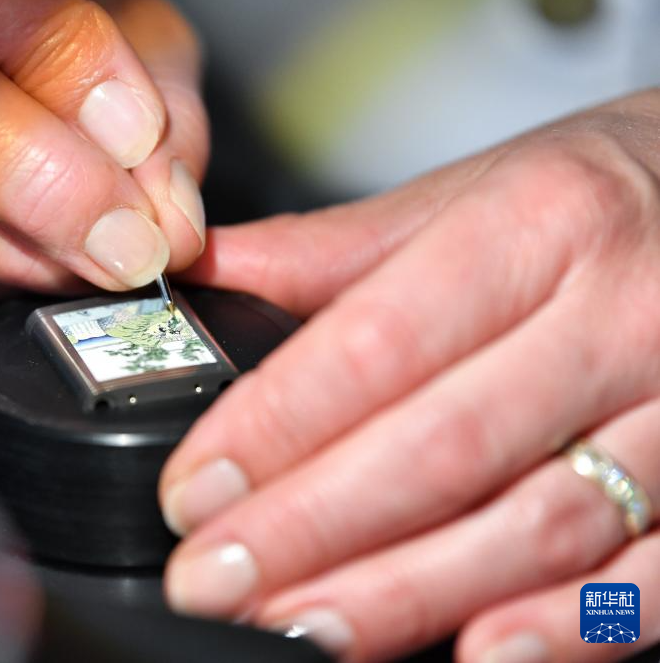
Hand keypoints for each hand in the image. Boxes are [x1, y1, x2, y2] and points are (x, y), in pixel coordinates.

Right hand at [0, 0, 206, 295]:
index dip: (63, 66)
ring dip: (12, 247)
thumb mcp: (117, 42)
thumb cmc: (29, 51)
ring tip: (92, 262)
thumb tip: (169, 215)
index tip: (138, 134)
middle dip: (39, 183)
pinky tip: (30, 269)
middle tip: (126, 241)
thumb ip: (155, 109)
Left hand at [161, 89, 659, 661]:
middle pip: (443, 447)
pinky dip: (570, 623)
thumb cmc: (598, 196)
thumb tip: (206, 273)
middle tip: (214, 580)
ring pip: (538, 521)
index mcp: (536, 224)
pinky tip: (480, 654)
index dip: (273, 429)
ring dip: (410, 591)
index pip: (377, 343)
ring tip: (304, 627)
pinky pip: (654, 570)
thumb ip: (330, 248)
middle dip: (313, 529)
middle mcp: (619, 312)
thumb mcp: (468, 192)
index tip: (194, 491)